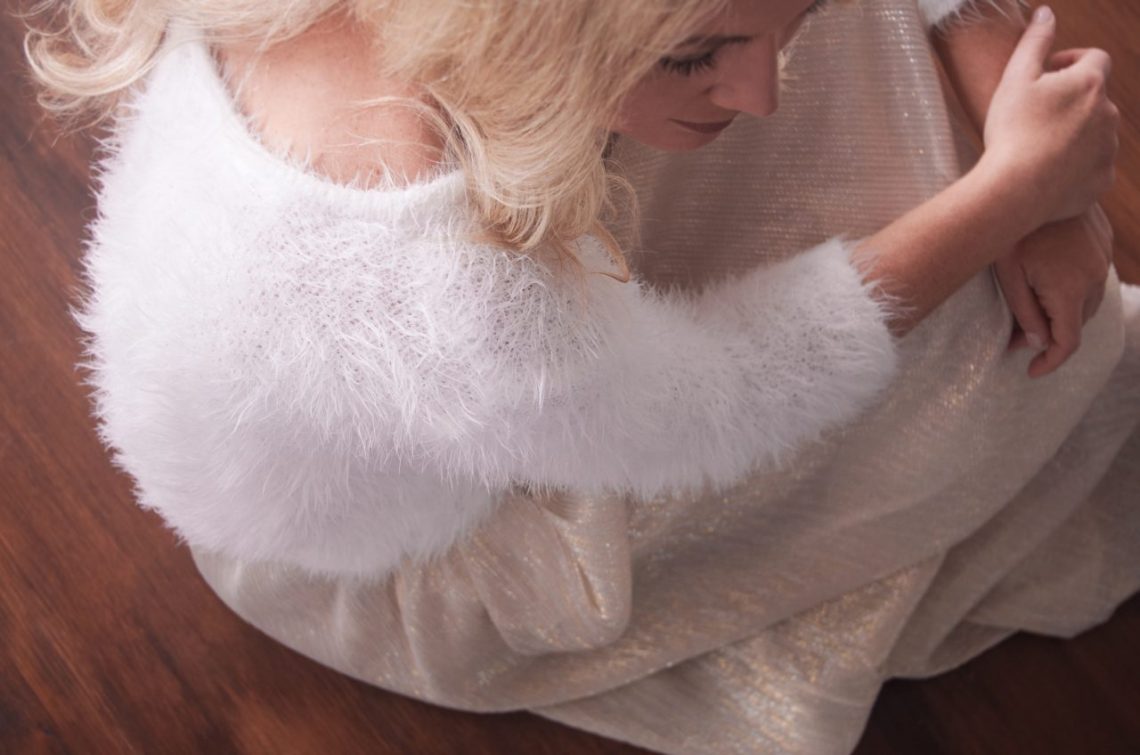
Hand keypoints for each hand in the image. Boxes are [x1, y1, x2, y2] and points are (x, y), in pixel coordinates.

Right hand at [981, 6, 1118, 227]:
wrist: (1016, 191)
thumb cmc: (1012, 131)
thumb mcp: (1014, 79)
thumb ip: (1034, 42)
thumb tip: (1046, 13)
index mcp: (1089, 84)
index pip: (1095, 58)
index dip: (1072, 60)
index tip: (1049, 73)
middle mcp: (1108, 114)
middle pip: (1095, 98)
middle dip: (1072, 100)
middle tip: (1036, 114)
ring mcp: (1107, 150)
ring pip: (1097, 133)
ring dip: (1075, 133)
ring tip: (1039, 146)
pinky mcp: (1102, 181)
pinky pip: (1093, 168)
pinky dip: (1076, 166)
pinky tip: (1048, 172)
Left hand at [994, 204, 1113, 377]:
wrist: (1033, 182)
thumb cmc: (1012, 231)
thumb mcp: (1008, 276)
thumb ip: (1025, 313)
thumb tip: (1038, 343)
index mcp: (1069, 289)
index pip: (1067, 342)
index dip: (1050, 362)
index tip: (1031, 371)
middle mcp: (1093, 277)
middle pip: (1076, 323)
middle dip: (1050, 336)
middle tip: (1016, 338)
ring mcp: (1102, 258)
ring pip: (1087, 302)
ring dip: (1063, 313)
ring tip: (1030, 311)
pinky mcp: (1102, 242)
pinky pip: (1092, 278)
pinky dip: (1073, 290)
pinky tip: (1048, 281)